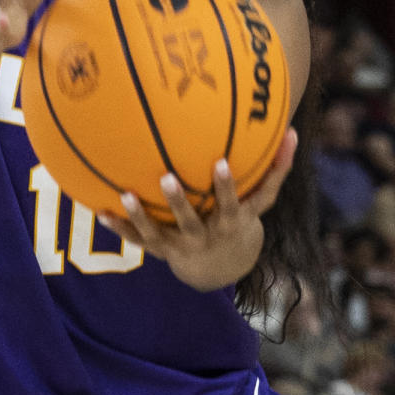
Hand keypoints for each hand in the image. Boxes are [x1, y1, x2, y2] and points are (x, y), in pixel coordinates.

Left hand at [97, 129, 297, 291]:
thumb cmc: (242, 216)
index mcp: (231, 222)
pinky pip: (139, 240)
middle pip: (192, 222)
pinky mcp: (162, 251)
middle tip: (166, 178)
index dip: (227, 187)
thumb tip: (294, 129)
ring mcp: (181, 246)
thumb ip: (278, 168)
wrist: (223, 265)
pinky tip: (99, 209)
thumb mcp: (262, 198)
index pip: (233, 205)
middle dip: (179, 203)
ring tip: (127, 195)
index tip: (221, 163)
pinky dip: (120, 226)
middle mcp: (206, 236)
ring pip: (160, 234)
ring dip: (142, 216)